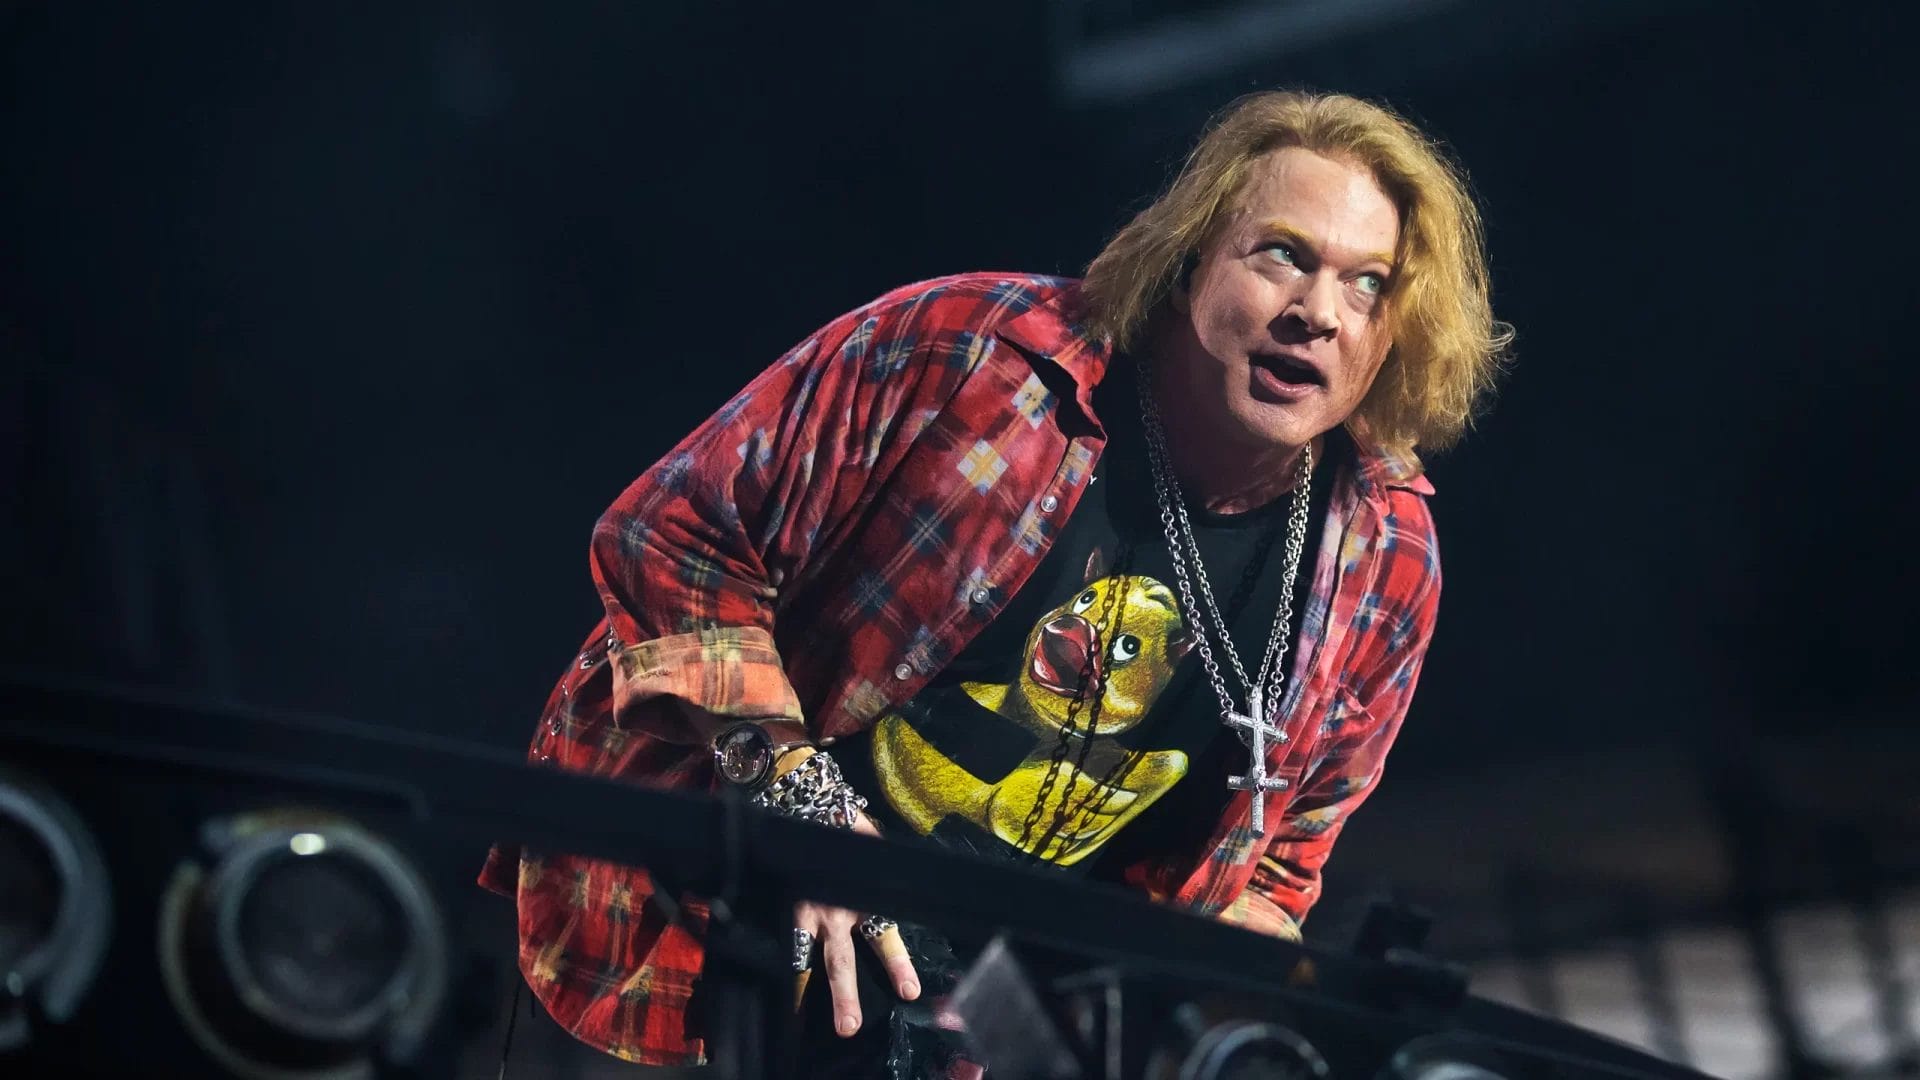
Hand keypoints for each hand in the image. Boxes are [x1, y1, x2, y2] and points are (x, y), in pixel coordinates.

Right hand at [792, 810, 920, 1035]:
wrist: (804, 800)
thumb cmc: (843, 826)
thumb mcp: (871, 847)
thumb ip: (881, 868)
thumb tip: (909, 873)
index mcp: (862, 897)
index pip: (883, 936)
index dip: (896, 964)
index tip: (908, 991)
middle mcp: (833, 912)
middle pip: (841, 960)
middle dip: (845, 995)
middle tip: (850, 1026)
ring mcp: (804, 911)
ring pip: (805, 958)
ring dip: (804, 992)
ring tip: (802, 1017)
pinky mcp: (781, 904)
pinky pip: (781, 939)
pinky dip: (779, 964)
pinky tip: (776, 991)